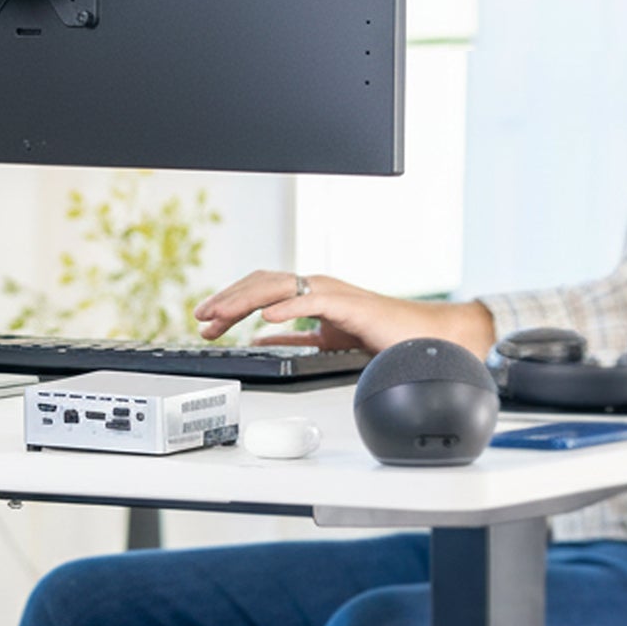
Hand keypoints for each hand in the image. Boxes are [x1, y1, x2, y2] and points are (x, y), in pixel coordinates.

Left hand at [193, 269, 496, 358]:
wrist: (424, 337)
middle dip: (227, 300)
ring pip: (278, 288)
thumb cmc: (382, 336)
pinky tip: (267, 316)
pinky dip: (287, 306)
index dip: (230, 302)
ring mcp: (331, 292)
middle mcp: (316, 286)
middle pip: (261, 284)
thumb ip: (294, 340)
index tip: (206, 321)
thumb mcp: (325, 341)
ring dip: (244, 301)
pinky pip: (312, 301)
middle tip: (201, 319)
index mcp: (310, 293)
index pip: (260, 290)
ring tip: (221, 315)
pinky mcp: (348, 304)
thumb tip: (262, 341)